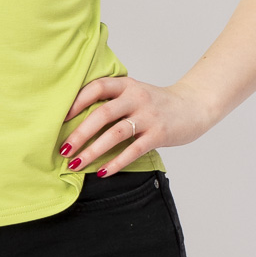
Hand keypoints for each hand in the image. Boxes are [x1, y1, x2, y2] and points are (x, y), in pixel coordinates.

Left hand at [59, 76, 212, 175]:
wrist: (193, 106)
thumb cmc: (156, 103)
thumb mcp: (135, 93)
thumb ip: (113, 100)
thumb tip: (77, 119)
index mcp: (126, 84)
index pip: (97, 87)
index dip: (77, 101)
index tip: (61, 117)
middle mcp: (136, 97)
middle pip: (102, 114)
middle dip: (80, 133)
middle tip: (64, 148)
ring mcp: (149, 116)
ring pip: (116, 134)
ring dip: (93, 150)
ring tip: (76, 163)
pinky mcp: (159, 134)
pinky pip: (133, 151)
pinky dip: (116, 162)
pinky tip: (103, 172)